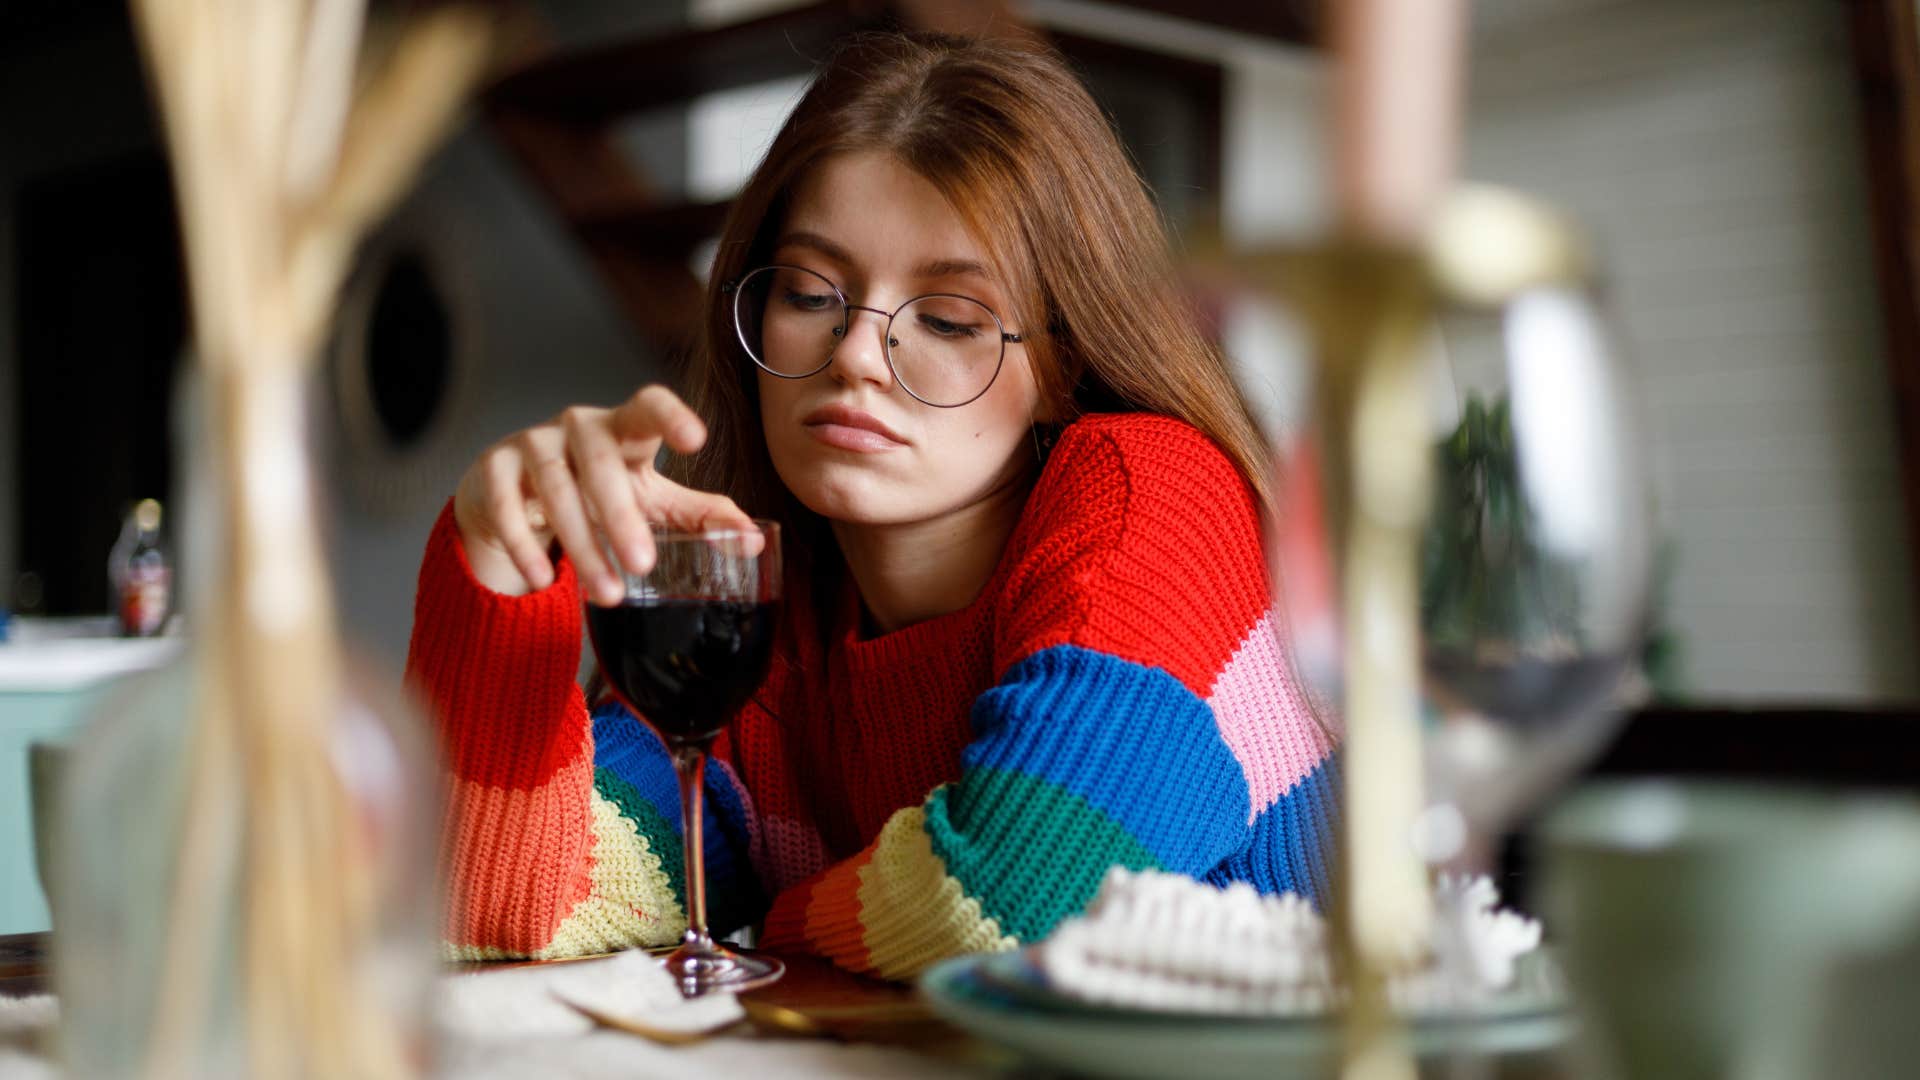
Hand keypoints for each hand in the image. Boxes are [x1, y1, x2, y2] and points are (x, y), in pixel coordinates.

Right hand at [452, 386, 754, 604]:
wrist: (514, 495)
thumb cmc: (596, 491)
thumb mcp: (652, 500)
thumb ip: (700, 516)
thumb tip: (754, 541)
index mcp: (623, 428)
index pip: (647, 405)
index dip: (670, 416)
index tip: (696, 440)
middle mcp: (576, 426)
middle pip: (600, 462)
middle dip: (621, 516)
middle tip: (644, 564)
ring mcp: (531, 444)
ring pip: (556, 488)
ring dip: (582, 545)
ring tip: (608, 594)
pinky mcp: (493, 470)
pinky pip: (507, 506)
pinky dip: (524, 545)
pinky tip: (541, 579)